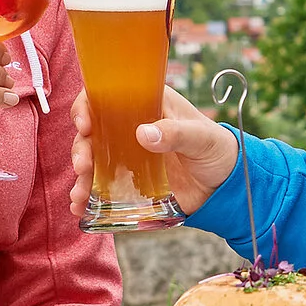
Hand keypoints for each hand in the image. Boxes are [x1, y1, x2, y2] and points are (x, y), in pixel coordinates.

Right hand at [69, 85, 238, 219]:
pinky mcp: (128, 182)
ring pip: (92, 161)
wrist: (226, 184)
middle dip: (81, 148)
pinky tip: (81, 208)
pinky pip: (102, 187)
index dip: (87, 106)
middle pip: (91, 132)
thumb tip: (143, 134)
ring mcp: (126, 156)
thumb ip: (177, 133)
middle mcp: (129, 128)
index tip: (85, 125)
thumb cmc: (216, 149)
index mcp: (145, 104)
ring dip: (81, 177)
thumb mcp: (202, 137)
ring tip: (79, 195)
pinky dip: (88, 197)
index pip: (105, 96)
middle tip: (83, 166)